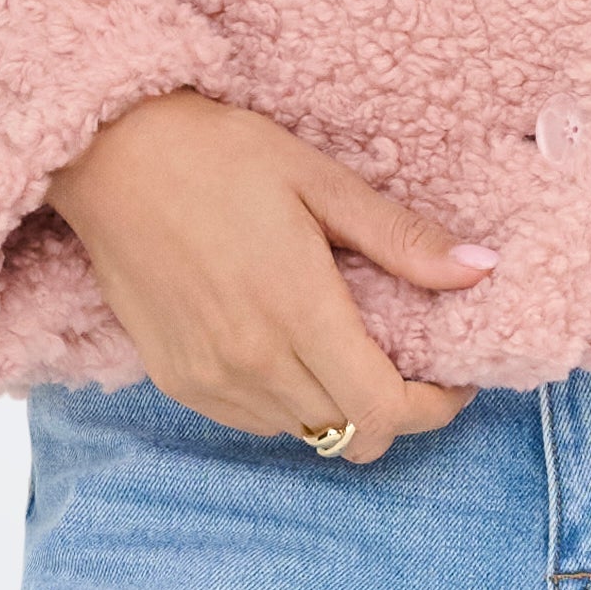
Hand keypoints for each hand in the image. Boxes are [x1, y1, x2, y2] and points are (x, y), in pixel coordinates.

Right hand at [44, 89, 495, 464]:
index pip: (384, 412)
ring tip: (345, 345)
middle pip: (351, 435)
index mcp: (298, 312)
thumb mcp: (320, 181)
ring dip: (338, 405)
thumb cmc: (219, 155)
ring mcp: (209, 379)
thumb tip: (480, 270)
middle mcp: (252, 363)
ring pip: (303, 431)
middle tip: (410, 360)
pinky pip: (253, 420)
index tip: (454, 381)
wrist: (110, 156)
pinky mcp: (176, 379)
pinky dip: (287, 400)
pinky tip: (288, 346)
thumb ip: (400, 240)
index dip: (433, 409)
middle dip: (395, 407)